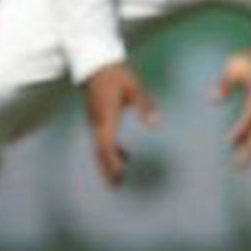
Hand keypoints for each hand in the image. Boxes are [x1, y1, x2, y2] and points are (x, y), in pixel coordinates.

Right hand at [82, 62, 159, 188]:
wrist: (94, 63)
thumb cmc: (116, 75)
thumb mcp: (134, 87)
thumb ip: (145, 105)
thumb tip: (156, 123)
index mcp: (106, 117)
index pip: (106, 145)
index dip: (112, 161)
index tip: (120, 175)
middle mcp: (97, 122)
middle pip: (100, 152)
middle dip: (107, 169)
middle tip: (116, 187)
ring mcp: (95, 120)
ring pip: (99, 147)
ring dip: (107, 163)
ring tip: (118, 179)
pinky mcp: (97, 118)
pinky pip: (102, 140)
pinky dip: (110, 152)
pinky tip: (125, 157)